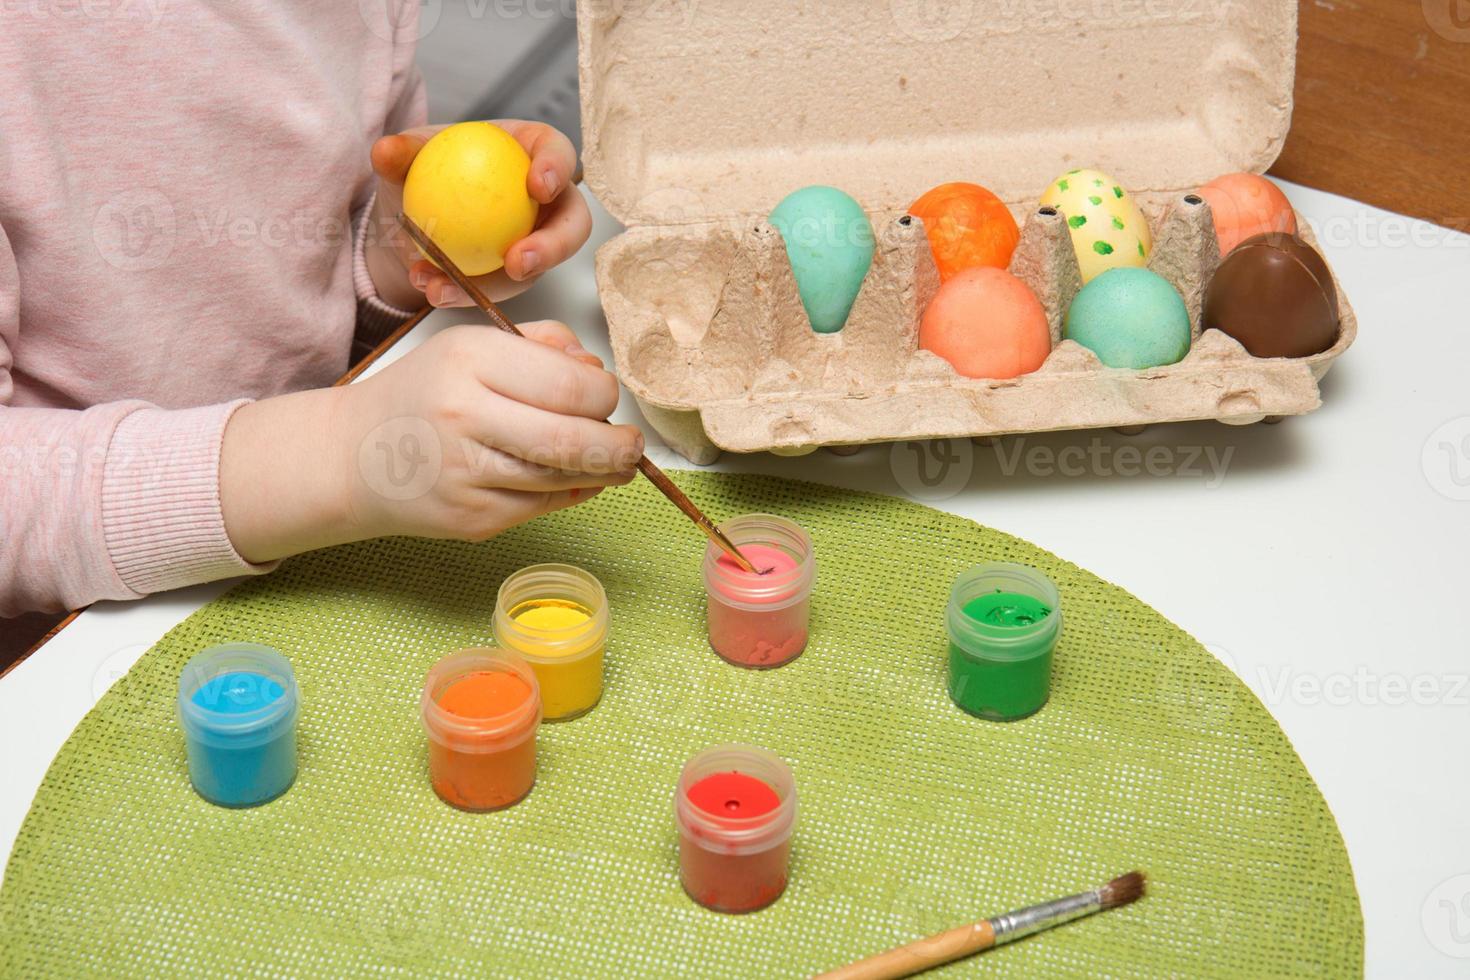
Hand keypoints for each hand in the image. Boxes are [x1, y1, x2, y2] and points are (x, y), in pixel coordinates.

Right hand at [221, 321, 639, 561]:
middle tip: (631, 443)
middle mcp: (464, 416)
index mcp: (469, 360)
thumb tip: (597, 372)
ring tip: (615, 462)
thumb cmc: (422, 395)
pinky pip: (543, 506)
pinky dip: (571, 493)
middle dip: (619, 445)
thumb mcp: (472, 346)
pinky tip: (577, 480)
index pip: (568, 384)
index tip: (608, 397)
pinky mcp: (471, 519)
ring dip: (604, 472)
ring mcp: (467, 474)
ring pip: (563, 478)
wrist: (352, 456)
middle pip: (572, 439)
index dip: (605, 396)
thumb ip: (541, 347)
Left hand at [364, 120, 592, 309]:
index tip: (537, 187)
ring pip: (537, 268)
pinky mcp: (515, 275)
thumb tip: (387, 151)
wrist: (412, 217)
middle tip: (518, 262)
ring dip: (498, 285)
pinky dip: (464, 293)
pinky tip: (433, 289)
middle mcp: (544, 200)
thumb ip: (403, 152)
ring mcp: (535, 240)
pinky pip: (498, 290)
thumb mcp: (409, 158)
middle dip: (554, 247)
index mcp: (529, 152)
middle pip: (572, 223)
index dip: (558, 168)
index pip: (558, 151)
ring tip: (451, 286)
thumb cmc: (425, 172)